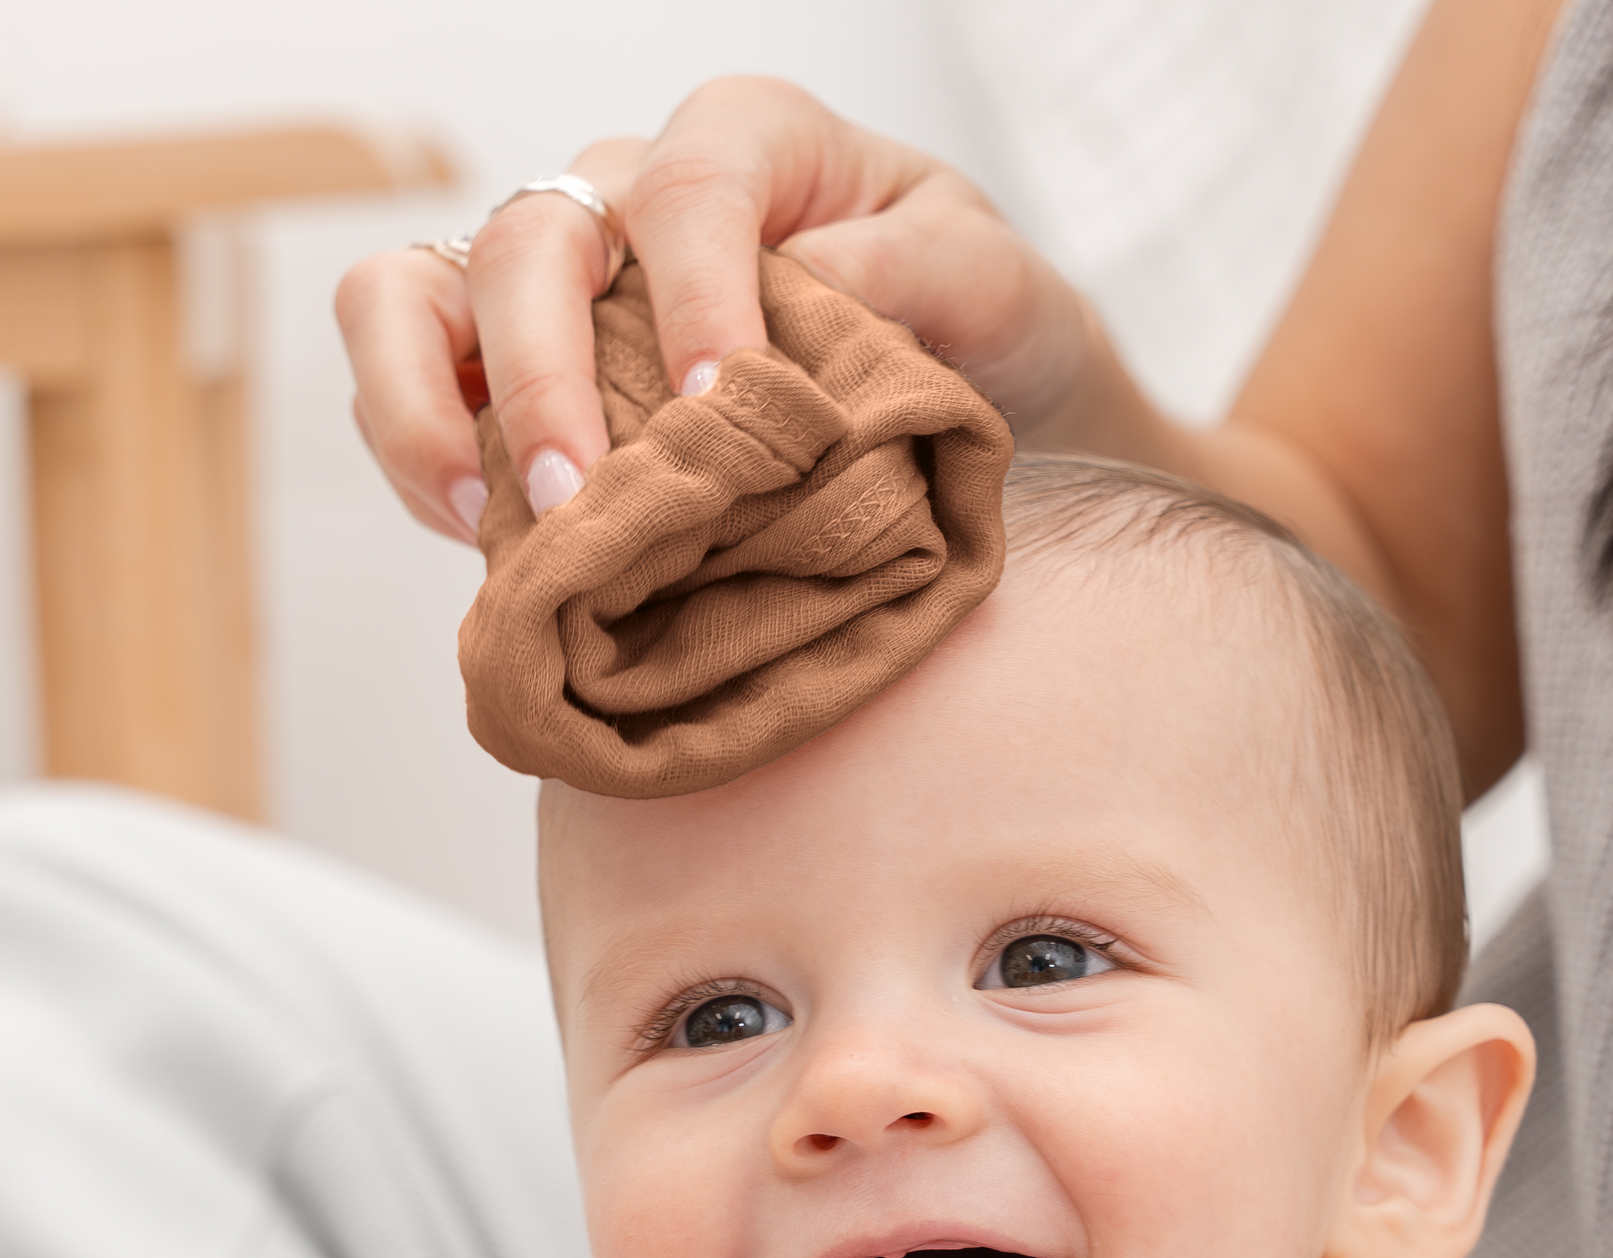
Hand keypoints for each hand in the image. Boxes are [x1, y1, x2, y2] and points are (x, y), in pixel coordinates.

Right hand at [334, 79, 1087, 542]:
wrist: (966, 380)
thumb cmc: (973, 316)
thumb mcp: (989, 280)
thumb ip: (912, 277)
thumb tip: (805, 297)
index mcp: (748, 145)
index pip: (686, 192)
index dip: (691, 298)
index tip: (717, 408)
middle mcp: (627, 194)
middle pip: (527, 242)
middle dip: (539, 377)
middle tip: (584, 503)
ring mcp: (558, 284)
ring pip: (410, 294)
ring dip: (426, 408)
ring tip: (487, 521)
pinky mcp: (511, 369)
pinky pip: (418, 388)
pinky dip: (427, 463)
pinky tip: (494, 544)